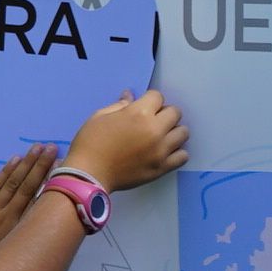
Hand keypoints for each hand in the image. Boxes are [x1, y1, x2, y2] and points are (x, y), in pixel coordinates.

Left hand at [0, 146, 54, 266]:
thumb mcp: (13, 249)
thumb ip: (27, 232)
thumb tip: (43, 217)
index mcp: (19, 227)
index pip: (37, 198)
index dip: (49, 180)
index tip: (60, 165)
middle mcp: (8, 213)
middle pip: (27, 185)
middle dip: (40, 165)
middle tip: (52, 147)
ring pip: (13, 181)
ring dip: (26, 163)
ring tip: (37, 148)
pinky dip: (6, 171)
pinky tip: (16, 160)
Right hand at [62, 89, 189, 192]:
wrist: (89, 174)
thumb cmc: (90, 142)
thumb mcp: (100, 116)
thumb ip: (120, 105)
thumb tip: (130, 96)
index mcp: (139, 114)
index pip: (158, 96)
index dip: (149, 100)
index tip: (143, 107)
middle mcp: (155, 130)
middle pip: (175, 113)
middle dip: (164, 113)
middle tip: (152, 121)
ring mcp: (161, 150)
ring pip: (183, 133)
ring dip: (173, 131)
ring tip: (160, 137)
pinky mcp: (162, 167)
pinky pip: (183, 156)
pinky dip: (176, 152)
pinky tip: (164, 152)